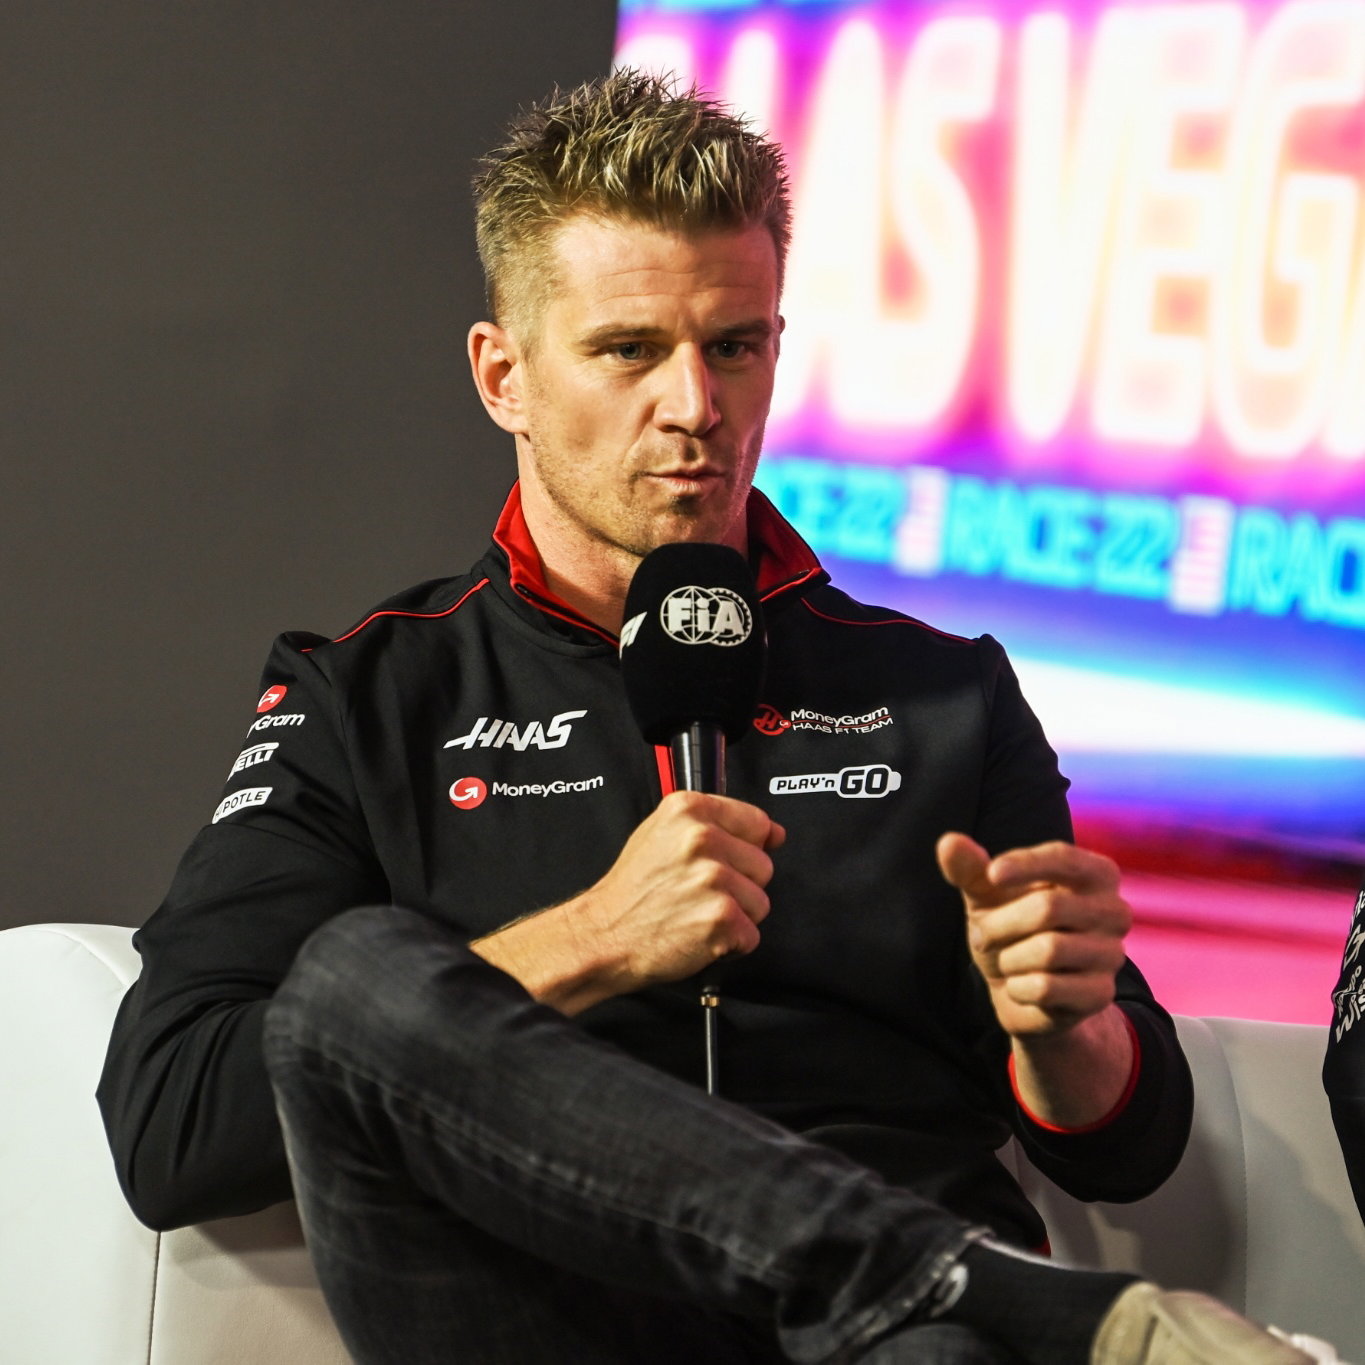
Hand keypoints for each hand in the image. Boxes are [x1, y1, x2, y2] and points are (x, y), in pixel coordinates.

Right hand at [472, 791, 783, 1012]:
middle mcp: (702, 838)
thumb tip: (773, 833)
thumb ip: (717, 826)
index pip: (757, 822)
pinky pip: (752, 935)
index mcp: (689, 810)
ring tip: (695, 913)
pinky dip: (730, 944)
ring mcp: (713, 878)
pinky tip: (697, 934)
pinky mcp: (721, 916)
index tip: (723, 863)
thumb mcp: (663, 835)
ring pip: (760, 902)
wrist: (602, 935)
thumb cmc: (631, 891)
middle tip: (697, 894)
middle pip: (762, 866)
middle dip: (738, 886)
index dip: (745, 849)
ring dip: (735, 916)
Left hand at [936, 832, 1130, 1037]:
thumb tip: (949, 842)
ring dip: (1009, 958)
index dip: (1025, 864)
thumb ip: (969, 868)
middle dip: (1000, 924)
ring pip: (1048, 950)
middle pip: (1048, 908)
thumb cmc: (1008, 927)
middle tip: (983, 935)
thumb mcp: (986, 895)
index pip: (1063, 858)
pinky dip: (1018, 987)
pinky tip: (1020, 986)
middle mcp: (1114, 911)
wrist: (1021, 990)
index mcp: (1094, 874)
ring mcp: (1112, 954)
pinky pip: (1047, 988)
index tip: (992, 875)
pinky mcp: (1101, 994)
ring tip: (1007, 960)